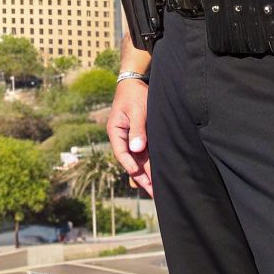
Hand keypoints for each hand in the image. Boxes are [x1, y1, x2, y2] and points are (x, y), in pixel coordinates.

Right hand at [106, 80, 152, 195]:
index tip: (142, 178)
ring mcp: (131, 137)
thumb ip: (137, 129)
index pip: (122, 153)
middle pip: (131, 160)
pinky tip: (158, 174)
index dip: (132, 167)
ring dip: (147, 173)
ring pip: (138, 159)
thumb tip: (136, 149)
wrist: (136, 81)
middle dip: (142, 177)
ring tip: (157, 189)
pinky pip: (144, 153)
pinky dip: (150, 164)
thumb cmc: (135, 94)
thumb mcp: (136, 111)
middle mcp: (122, 137)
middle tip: (153, 193)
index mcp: (116, 131)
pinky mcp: (140, 135)